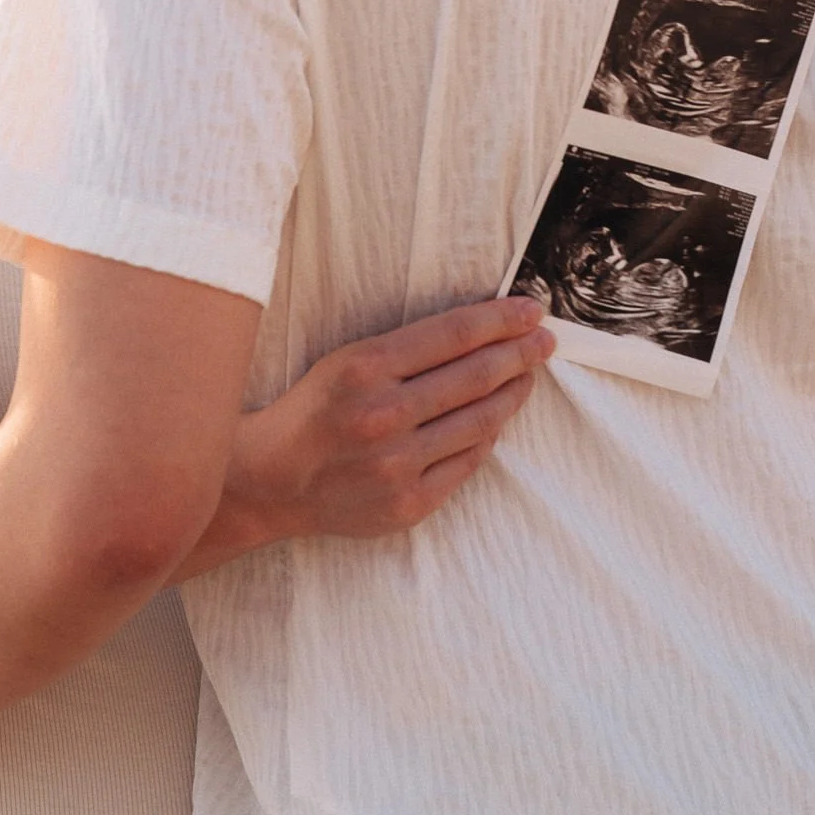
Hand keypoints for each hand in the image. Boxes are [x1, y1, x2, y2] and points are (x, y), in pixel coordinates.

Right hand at [211, 296, 553, 554]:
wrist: (270, 481)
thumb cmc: (312, 412)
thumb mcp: (346, 360)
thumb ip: (407, 349)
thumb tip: (479, 331)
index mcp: (365, 368)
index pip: (453, 335)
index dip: (500, 320)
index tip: (530, 311)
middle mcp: (383, 416)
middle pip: (476, 376)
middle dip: (520, 353)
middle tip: (544, 340)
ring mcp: (398, 464)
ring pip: (481, 421)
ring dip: (512, 393)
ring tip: (526, 376)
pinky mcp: (409, 502)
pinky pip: (467, 462)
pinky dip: (487, 435)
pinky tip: (495, 418)